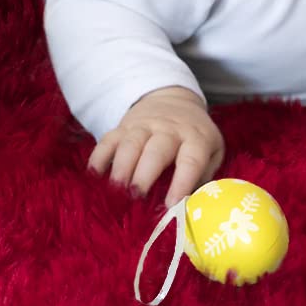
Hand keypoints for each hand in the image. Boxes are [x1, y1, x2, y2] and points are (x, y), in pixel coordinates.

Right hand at [89, 85, 223, 206]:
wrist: (174, 100)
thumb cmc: (195, 136)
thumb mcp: (212, 151)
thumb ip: (205, 175)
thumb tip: (193, 205)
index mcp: (195, 138)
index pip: (190, 160)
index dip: (181, 182)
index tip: (172, 205)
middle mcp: (168, 130)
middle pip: (156, 150)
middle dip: (144, 173)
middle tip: (136, 196)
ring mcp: (143, 126)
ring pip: (130, 143)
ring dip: (121, 166)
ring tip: (115, 189)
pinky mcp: (123, 126)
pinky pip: (109, 139)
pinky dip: (99, 155)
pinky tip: (93, 173)